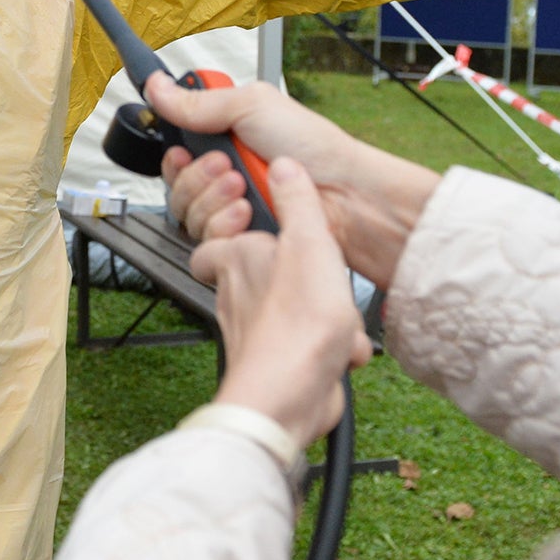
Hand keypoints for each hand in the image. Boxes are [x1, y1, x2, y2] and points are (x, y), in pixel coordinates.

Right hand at [142, 73, 438, 288]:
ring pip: (185, 213)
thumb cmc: (312, 147)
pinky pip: (204, 239)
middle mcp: (225, 175)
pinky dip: (222, 225)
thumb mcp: (251, 106)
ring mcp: (231, 208)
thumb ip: (198, 101)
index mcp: (226, 139)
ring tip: (242, 188)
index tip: (183, 150)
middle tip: (226, 165)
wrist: (343, 195)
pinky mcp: (238, 238)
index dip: (174, 155)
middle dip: (195, 176)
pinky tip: (245, 214)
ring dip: (210, 198)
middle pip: (175, 184)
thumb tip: (156, 86)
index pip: (177, 151)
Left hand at [192, 159, 373, 449]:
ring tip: (340, 318)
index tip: (265, 228)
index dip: (235, 233)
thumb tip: (285, 165)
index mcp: (235, 259)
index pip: (215, 242)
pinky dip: (333, 347)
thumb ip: (297, 201)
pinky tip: (344, 348)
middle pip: (267, 277)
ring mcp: (257, 332)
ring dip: (328, 316)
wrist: (292, 394)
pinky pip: (311, 346)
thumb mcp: (308, 241)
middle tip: (326, 278)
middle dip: (306, 281)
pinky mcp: (279, 363)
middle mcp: (237, 296)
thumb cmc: (295, 321)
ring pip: (297, 313)